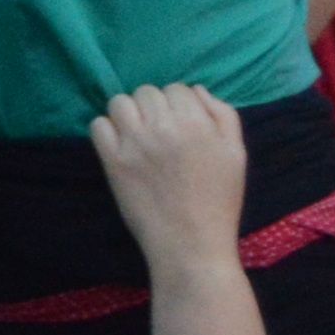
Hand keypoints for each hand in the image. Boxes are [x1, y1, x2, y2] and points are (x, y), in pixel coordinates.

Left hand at [88, 83, 255, 269]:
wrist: (192, 245)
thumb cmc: (218, 202)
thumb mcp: (236, 155)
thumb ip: (223, 115)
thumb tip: (196, 89)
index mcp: (197, 123)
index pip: (177, 89)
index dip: (178, 105)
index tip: (179, 127)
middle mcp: (164, 127)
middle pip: (147, 92)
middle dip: (153, 108)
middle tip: (159, 135)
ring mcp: (135, 143)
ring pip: (119, 102)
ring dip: (128, 115)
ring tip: (137, 138)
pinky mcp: (113, 161)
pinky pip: (98, 125)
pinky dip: (107, 131)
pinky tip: (120, 148)